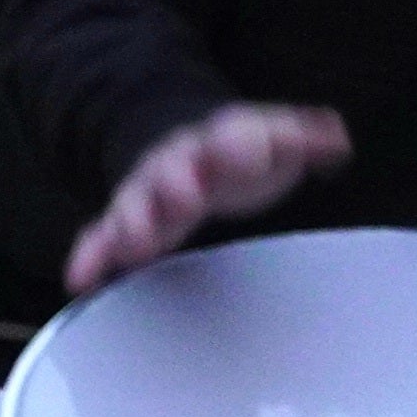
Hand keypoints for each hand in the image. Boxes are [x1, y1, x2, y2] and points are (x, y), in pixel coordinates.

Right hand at [66, 101, 354, 294]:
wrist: (179, 151)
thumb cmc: (235, 154)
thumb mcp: (273, 138)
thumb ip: (303, 139)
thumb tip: (337, 140)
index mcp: (217, 141)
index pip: (230, 137)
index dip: (242, 145)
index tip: (253, 153)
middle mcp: (175, 164)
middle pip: (171, 169)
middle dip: (177, 182)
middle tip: (186, 196)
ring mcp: (146, 194)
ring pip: (133, 204)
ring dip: (134, 222)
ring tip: (134, 245)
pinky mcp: (126, 225)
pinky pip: (99, 237)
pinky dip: (88, 256)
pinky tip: (79, 280)